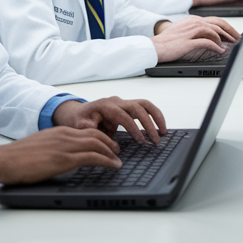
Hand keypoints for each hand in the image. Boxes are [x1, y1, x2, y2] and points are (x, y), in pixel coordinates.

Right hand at [0, 126, 120, 183]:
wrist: (5, 160)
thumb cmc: (17, 157)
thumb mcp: (40, 146)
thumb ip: (53, 146)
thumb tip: (61, 155)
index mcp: (58, 132)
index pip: (86, 130)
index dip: (100, 136)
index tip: (107, 143)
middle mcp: (65, 135)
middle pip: (95, 135)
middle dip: (110, 142)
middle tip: (117, 150)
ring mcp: (65, 146)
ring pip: (97, 144)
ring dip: (111, 151)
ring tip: (118, 159)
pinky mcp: (64, 159)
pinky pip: (93, 157)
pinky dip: (107, 160)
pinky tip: (113, 165)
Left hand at [52, 96, 166, 143]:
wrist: (79, 113)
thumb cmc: (79, 120)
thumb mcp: (78, 125)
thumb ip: (86, 128)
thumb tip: (93, 129)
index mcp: (106, 105)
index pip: (124, 115)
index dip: (133, 128)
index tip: (141, 140)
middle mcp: (117, 101)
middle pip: (138, 107)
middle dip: (149, 124)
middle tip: (155, 140)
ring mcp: (124, 103)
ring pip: (145, 105)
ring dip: (156, 117)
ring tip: (164, 132)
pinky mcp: (128, 108)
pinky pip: (145, 109)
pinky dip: (154, 117)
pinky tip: (159, 128)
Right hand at [152, 16, 239, 61]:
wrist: (154, 47)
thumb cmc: (168, 42)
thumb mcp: (184, 32)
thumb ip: (197, 31)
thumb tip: (212, 38)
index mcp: (193, 19)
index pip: (215, 20)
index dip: (226, 26)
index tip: (233, 33)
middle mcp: (193, 23)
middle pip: (218, 23)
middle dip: (230, 31)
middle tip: (238, 38)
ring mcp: (191, 31)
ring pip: (214, 31)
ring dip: (225, 38)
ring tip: (232, 44)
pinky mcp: (188, 42)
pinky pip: (207, 42)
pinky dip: (216, 46)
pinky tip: (221, 50)